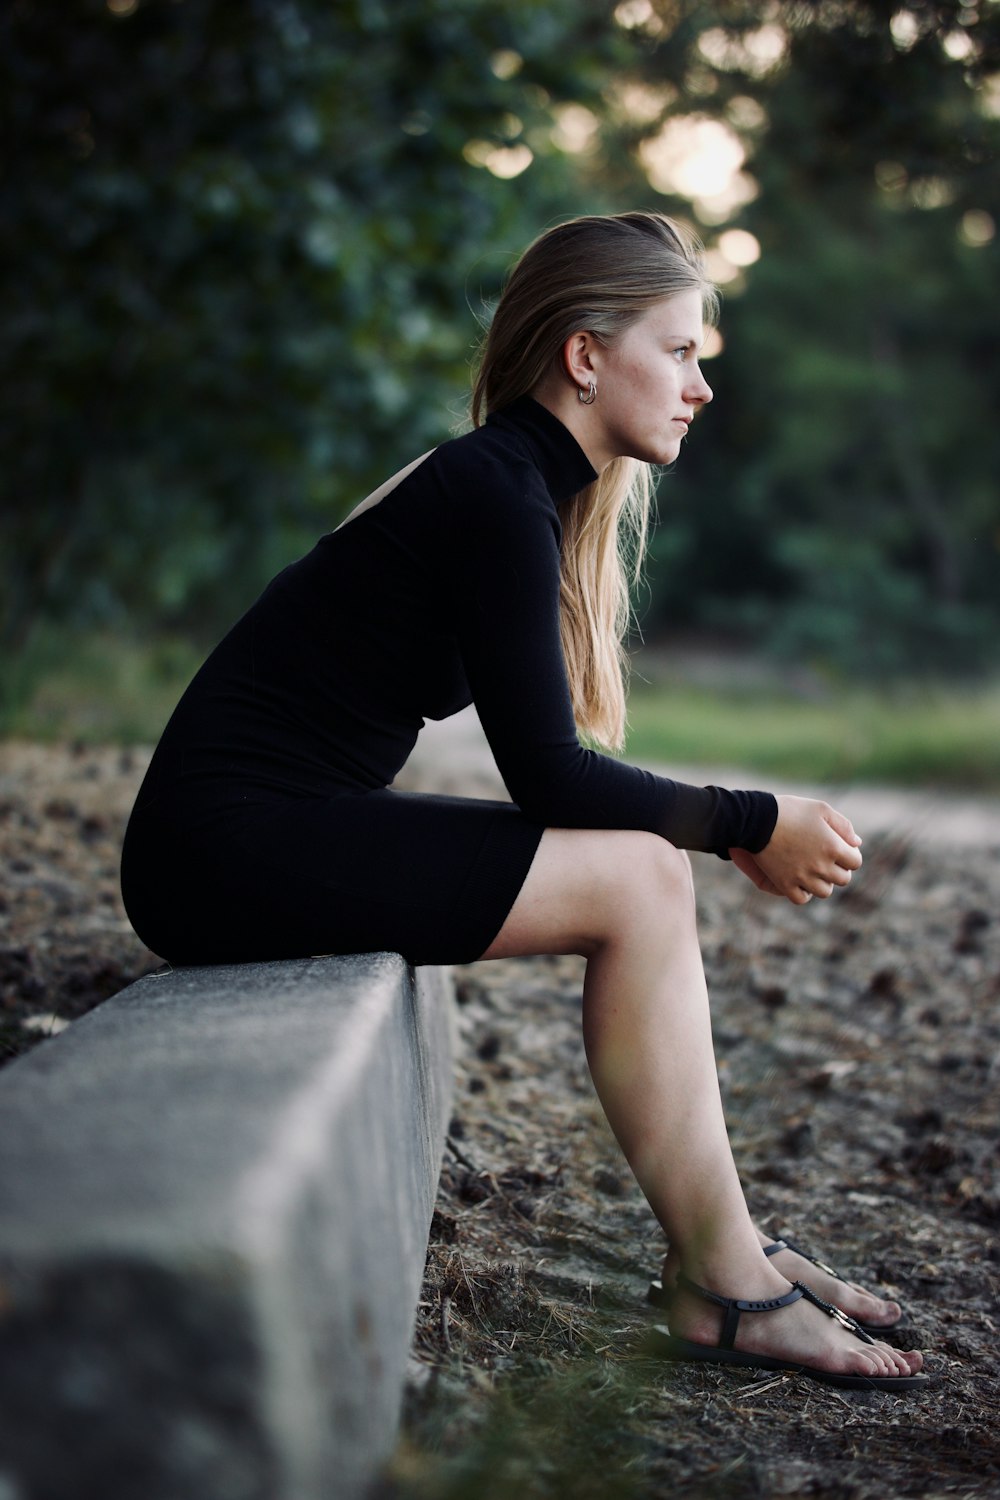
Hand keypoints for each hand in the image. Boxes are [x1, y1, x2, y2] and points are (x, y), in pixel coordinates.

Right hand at [729, 794, 862, 905]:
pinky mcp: (784, 883)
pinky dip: (804, 893)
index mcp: (833, 846)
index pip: (855, 862)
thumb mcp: (820, 809)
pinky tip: (801, 881)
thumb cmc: (789, 810)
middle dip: (839, 869)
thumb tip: (856, 843)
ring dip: (824, 882)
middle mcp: (821, 866)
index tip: (841, 849)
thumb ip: (843, 826)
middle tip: (827, 859)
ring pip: (824, 892)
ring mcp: (802, 877)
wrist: (755, 819)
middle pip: (843, 879)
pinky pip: (801, 898)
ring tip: (814, 871)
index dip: (850, 855)